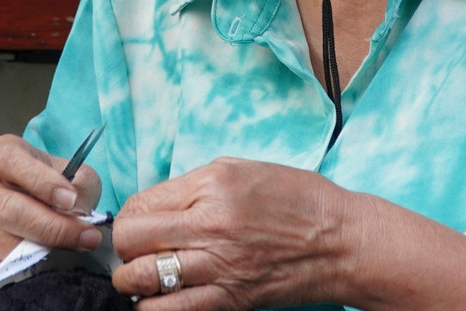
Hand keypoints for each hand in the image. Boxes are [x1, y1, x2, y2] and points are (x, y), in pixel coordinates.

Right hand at [0, 134, 104, 283]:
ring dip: (42, 253)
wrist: (24, 209)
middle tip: (85, 237)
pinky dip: (22, 273)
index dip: (43, 182)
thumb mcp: (70, 174)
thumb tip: (79, 216)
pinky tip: (42, 268)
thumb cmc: (50, 187)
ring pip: (4, 244)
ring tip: (70, 254)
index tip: (70, 200)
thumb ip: (79, 187)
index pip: (13, 163)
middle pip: (10, 210)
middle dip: (53, 227)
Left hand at [109, 158, 352, 309]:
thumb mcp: (241, 169)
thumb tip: (153, 206)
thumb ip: (193, 186)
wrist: (340, 241)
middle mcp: (212, 225)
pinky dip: (155, 308)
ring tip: (146, 275)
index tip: (139, 222)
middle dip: (125, 247)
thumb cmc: (296, 199)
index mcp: (212, 185)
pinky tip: (163, 298)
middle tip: (137, 250)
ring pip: (141, 281)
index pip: (139, 205)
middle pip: (131, 241)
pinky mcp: (230, 300)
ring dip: (133, 280)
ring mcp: (220, 267)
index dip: (130, 216)